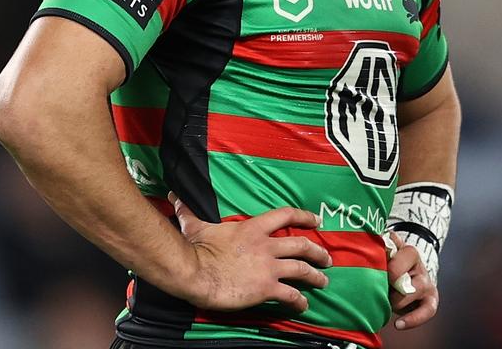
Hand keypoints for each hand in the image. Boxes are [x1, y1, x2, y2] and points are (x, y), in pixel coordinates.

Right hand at [170, 193, 331, 312]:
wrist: (195, 273)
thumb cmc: (196, 250)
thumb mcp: (196, 226)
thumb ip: (189, 211)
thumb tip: (175, 196)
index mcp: (253, 228)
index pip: (285, 215)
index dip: (304, 216)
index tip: (316, 220)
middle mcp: (266, 246)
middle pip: (301, 245)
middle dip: (318, 252)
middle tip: (326, 258)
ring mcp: (268, 267)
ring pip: (302, 269)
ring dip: (316, 276)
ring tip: (324, 281)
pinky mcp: (266, 288)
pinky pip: (290, 294)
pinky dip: (300, 300)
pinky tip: (303, 305)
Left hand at [386, 231, 438, 329]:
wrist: (407, 277)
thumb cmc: (391, 265)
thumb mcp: (386, 252)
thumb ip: (382, 244)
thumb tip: (381, 234)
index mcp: (409, 253)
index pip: (402, 254)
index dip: (388, 265)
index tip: (376, 270)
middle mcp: (420, 268)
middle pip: (403, 275)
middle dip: (389, 283)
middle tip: (379, 287)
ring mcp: (427, 284)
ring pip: (413, 292)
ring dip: (395, 301)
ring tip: (386, 302)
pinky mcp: (431, 301)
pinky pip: (427, 312)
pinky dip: (413, 320)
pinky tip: (399, 325)